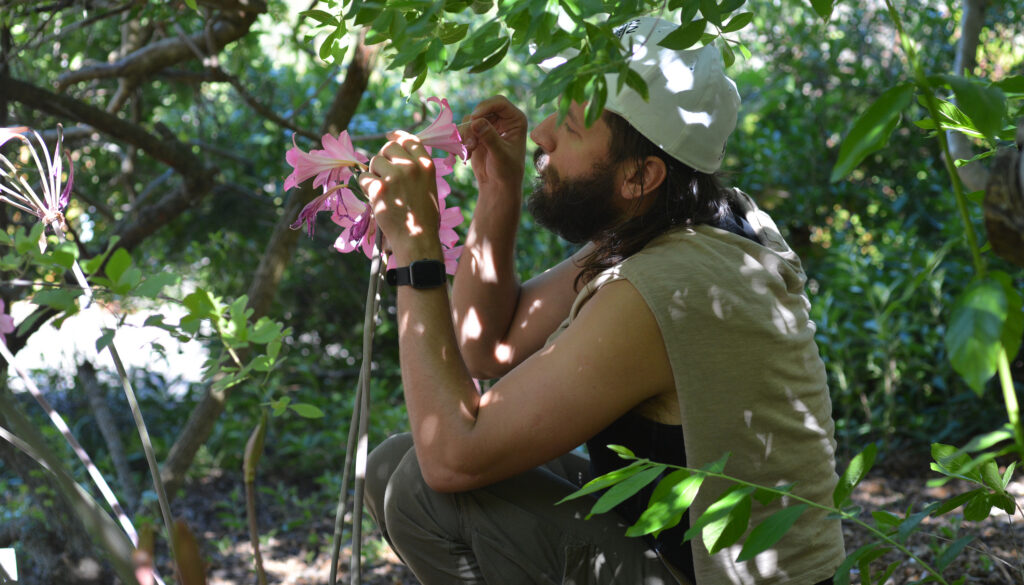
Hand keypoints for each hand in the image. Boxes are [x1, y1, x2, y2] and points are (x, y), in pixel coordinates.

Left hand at [358, 131, 441, 261]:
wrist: (417, 239)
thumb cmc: (424, 219)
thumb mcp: (429, 188)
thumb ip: (417, 171)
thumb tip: (397, 159)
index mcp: (427, 166)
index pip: (410, 140)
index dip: (397, 136)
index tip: (389, 136)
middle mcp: (411, 167)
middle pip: (388, 147)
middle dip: (382, 157)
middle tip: (382, 173)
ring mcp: (395, 176)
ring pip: (374, 161)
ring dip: (373, 173)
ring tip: (381, 190)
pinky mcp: (379, 188)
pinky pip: (364, 178)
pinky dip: (365, 188)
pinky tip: (375, 198)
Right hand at [460, 96, 526, 190]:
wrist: (498, 185)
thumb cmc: (506, 171)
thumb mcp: (500, 154)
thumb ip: (489, 137)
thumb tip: (476, 121)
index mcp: (515, 119)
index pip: (499, 102)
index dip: (485, 107)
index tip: (474, 118)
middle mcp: (503, 119)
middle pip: (481, 109)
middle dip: (473, 125)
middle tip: (471, 142)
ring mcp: (489, 125)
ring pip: (470, 119)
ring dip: (466, 134)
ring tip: (470, 149)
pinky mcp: (477, 133)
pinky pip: (464, 128)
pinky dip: (463, 140)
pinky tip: (468, 153)